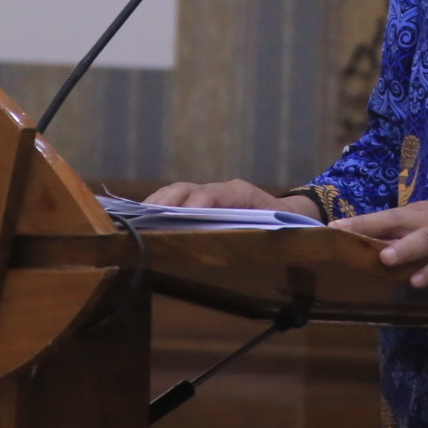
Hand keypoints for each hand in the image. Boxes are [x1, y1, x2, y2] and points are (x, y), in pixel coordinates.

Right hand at [142, 179, 317, 218]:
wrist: (291, 216)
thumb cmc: (288, 226)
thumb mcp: (286, 230)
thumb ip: (274, 233)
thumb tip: (268, 237)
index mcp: (242, 193)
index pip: (216, 194)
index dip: (200, 203)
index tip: (186, 216)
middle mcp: (220, 191)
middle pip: (187, 189)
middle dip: (167, 202)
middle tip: (148, 219)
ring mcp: (207, 196)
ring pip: (176, 194)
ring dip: (156, 206)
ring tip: (136, 222)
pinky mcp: (199, 205)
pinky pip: (174, 203)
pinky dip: (157, 210)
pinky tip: (140, 224)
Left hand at [332, 200, 427, 288]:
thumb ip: (412, 244)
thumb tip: (374, 256)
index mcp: (425, 213)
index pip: (386, 216)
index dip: (359, 222)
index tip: (329, 228)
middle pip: (398, 219)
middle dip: (369, 225)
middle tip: (341, 233)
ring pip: (427, 237)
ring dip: (405, 247)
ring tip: (382, 258)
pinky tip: (419, 281)